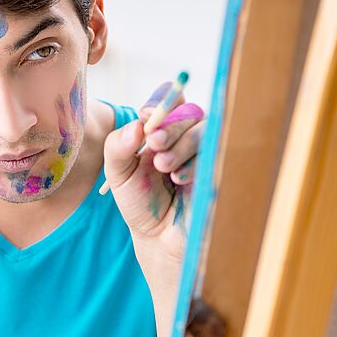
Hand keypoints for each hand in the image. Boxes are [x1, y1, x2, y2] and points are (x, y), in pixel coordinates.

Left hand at [103, 81, 205, 260]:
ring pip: (204, 129)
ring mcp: (205, 152)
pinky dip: (195, 162)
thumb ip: (117, 147)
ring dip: (182, 145)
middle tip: (154, 143)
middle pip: (189, 111)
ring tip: (164, 168)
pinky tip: (180, 180)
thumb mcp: (119, 174)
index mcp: (163, 129)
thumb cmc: (141, 203)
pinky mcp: (219, 168)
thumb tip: (137, 125)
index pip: (169, 98)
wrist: (160, 238)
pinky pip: (216, 152)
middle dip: (170, 125)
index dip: (162, 100)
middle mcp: (186, 136)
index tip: (146, 115)